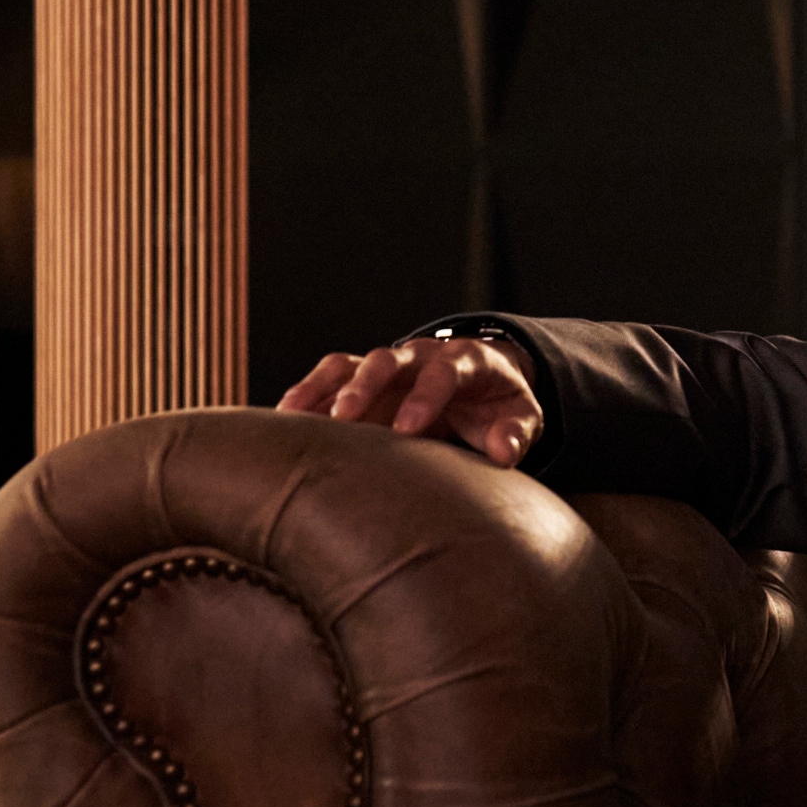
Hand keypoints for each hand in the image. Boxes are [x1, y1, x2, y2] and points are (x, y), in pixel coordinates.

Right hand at [276, 337, 544, 466]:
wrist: (483, 383)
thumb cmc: (500, 403)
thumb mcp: (521, 416)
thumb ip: (515, 433)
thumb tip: (503, 451)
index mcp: (467, 361)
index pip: (445, 372)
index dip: (426, 397)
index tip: (407, 428)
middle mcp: (423, 355)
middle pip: (389, 359)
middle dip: (366, 385)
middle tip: (344, 417)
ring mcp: (391, 365)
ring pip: (351, 364)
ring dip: (324, 388)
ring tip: (295, 415)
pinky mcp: (365, 377)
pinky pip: (331, 376)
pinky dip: (307, 394)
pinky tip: (284, 419)